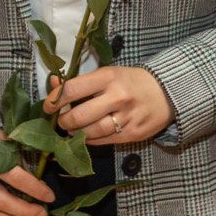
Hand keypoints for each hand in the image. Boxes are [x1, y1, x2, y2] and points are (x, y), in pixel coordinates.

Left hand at [47, 66, 174, 144]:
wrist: (167, 92)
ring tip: (72, 129)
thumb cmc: (131, 81)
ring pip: (90, 133)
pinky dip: (90, 140)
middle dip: (63, 121)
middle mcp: (117, 97)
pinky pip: (103, 141)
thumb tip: (52, 84)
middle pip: (78, 116)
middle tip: (61, 121)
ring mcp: (126, 118)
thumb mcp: (107, 74)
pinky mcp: (131, 134)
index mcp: (108, 77)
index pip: (72, 90)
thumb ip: (80, 81)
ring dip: (75, 133)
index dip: (54, 100)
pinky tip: (87, 135)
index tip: (48, 106)